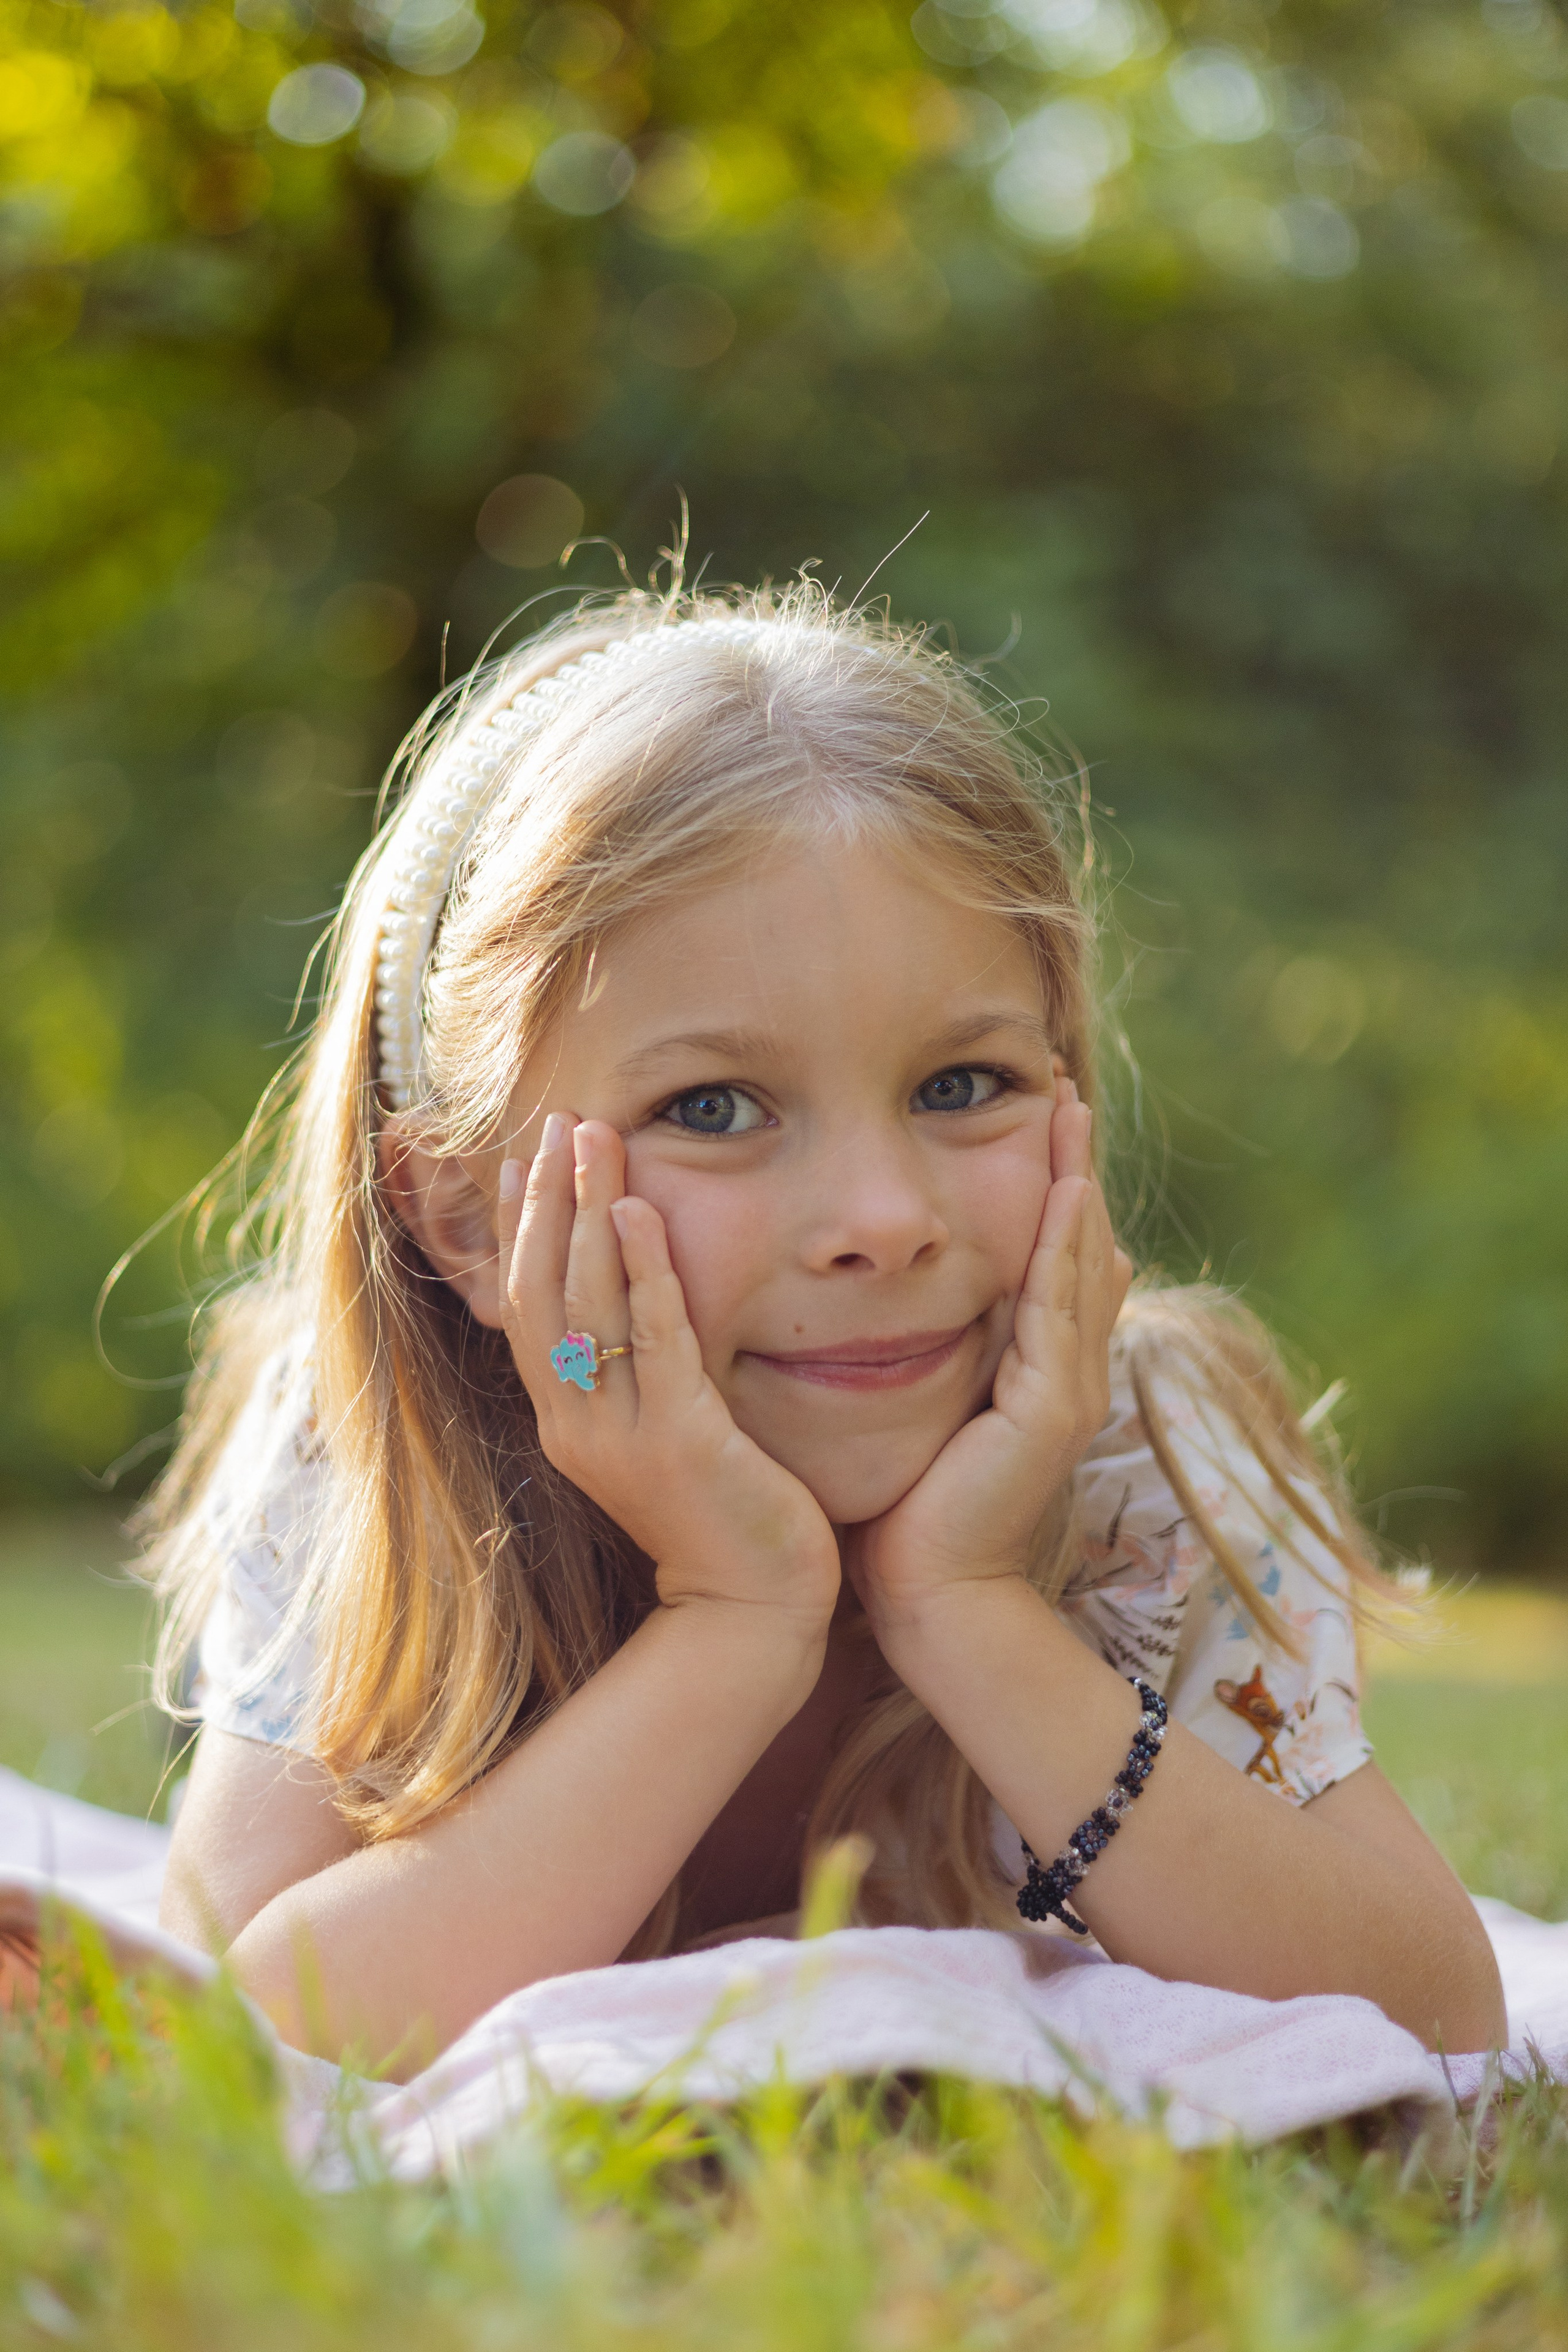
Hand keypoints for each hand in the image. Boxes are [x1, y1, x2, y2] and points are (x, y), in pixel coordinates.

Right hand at [499, 1115, 840, 1636]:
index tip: (526, 1159)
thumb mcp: (662, 1435)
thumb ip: (642, 1374)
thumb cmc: (722, 1517)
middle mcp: (579, 1425)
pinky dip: (645, 1268)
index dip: (522, 1231)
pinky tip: (642, 1209)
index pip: (527, 1308)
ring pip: (586, 1303)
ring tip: (591, 1136)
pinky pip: (655, 1338)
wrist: (754, 1609)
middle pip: (543, 1291)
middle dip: (547, 1200)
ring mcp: (622, 1436)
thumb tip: (635, 1306)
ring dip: (587, 1210)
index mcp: (569, 1423)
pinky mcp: (680, 1441)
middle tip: (557, 1121)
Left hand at [847, 1079, 1131, 1636]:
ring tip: (1065, 1108)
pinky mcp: (1050, 1411)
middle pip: (1077, 1242)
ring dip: (1073, 1181)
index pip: (1053, 1254)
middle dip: (1070, 1160)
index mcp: (1038, 1368)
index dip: (1051, 1181)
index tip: (1034, 1111)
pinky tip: (1061, 1194)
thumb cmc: (910, 1512)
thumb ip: (936, 1352)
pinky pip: (1057, 1310)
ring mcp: (1068, 1390)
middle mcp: (1067, 1372)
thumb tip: (915, 1298)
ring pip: (1077, 1262)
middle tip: (1057, 1083)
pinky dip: (1060, 1249)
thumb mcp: (928, 1407)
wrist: (933, 1598)